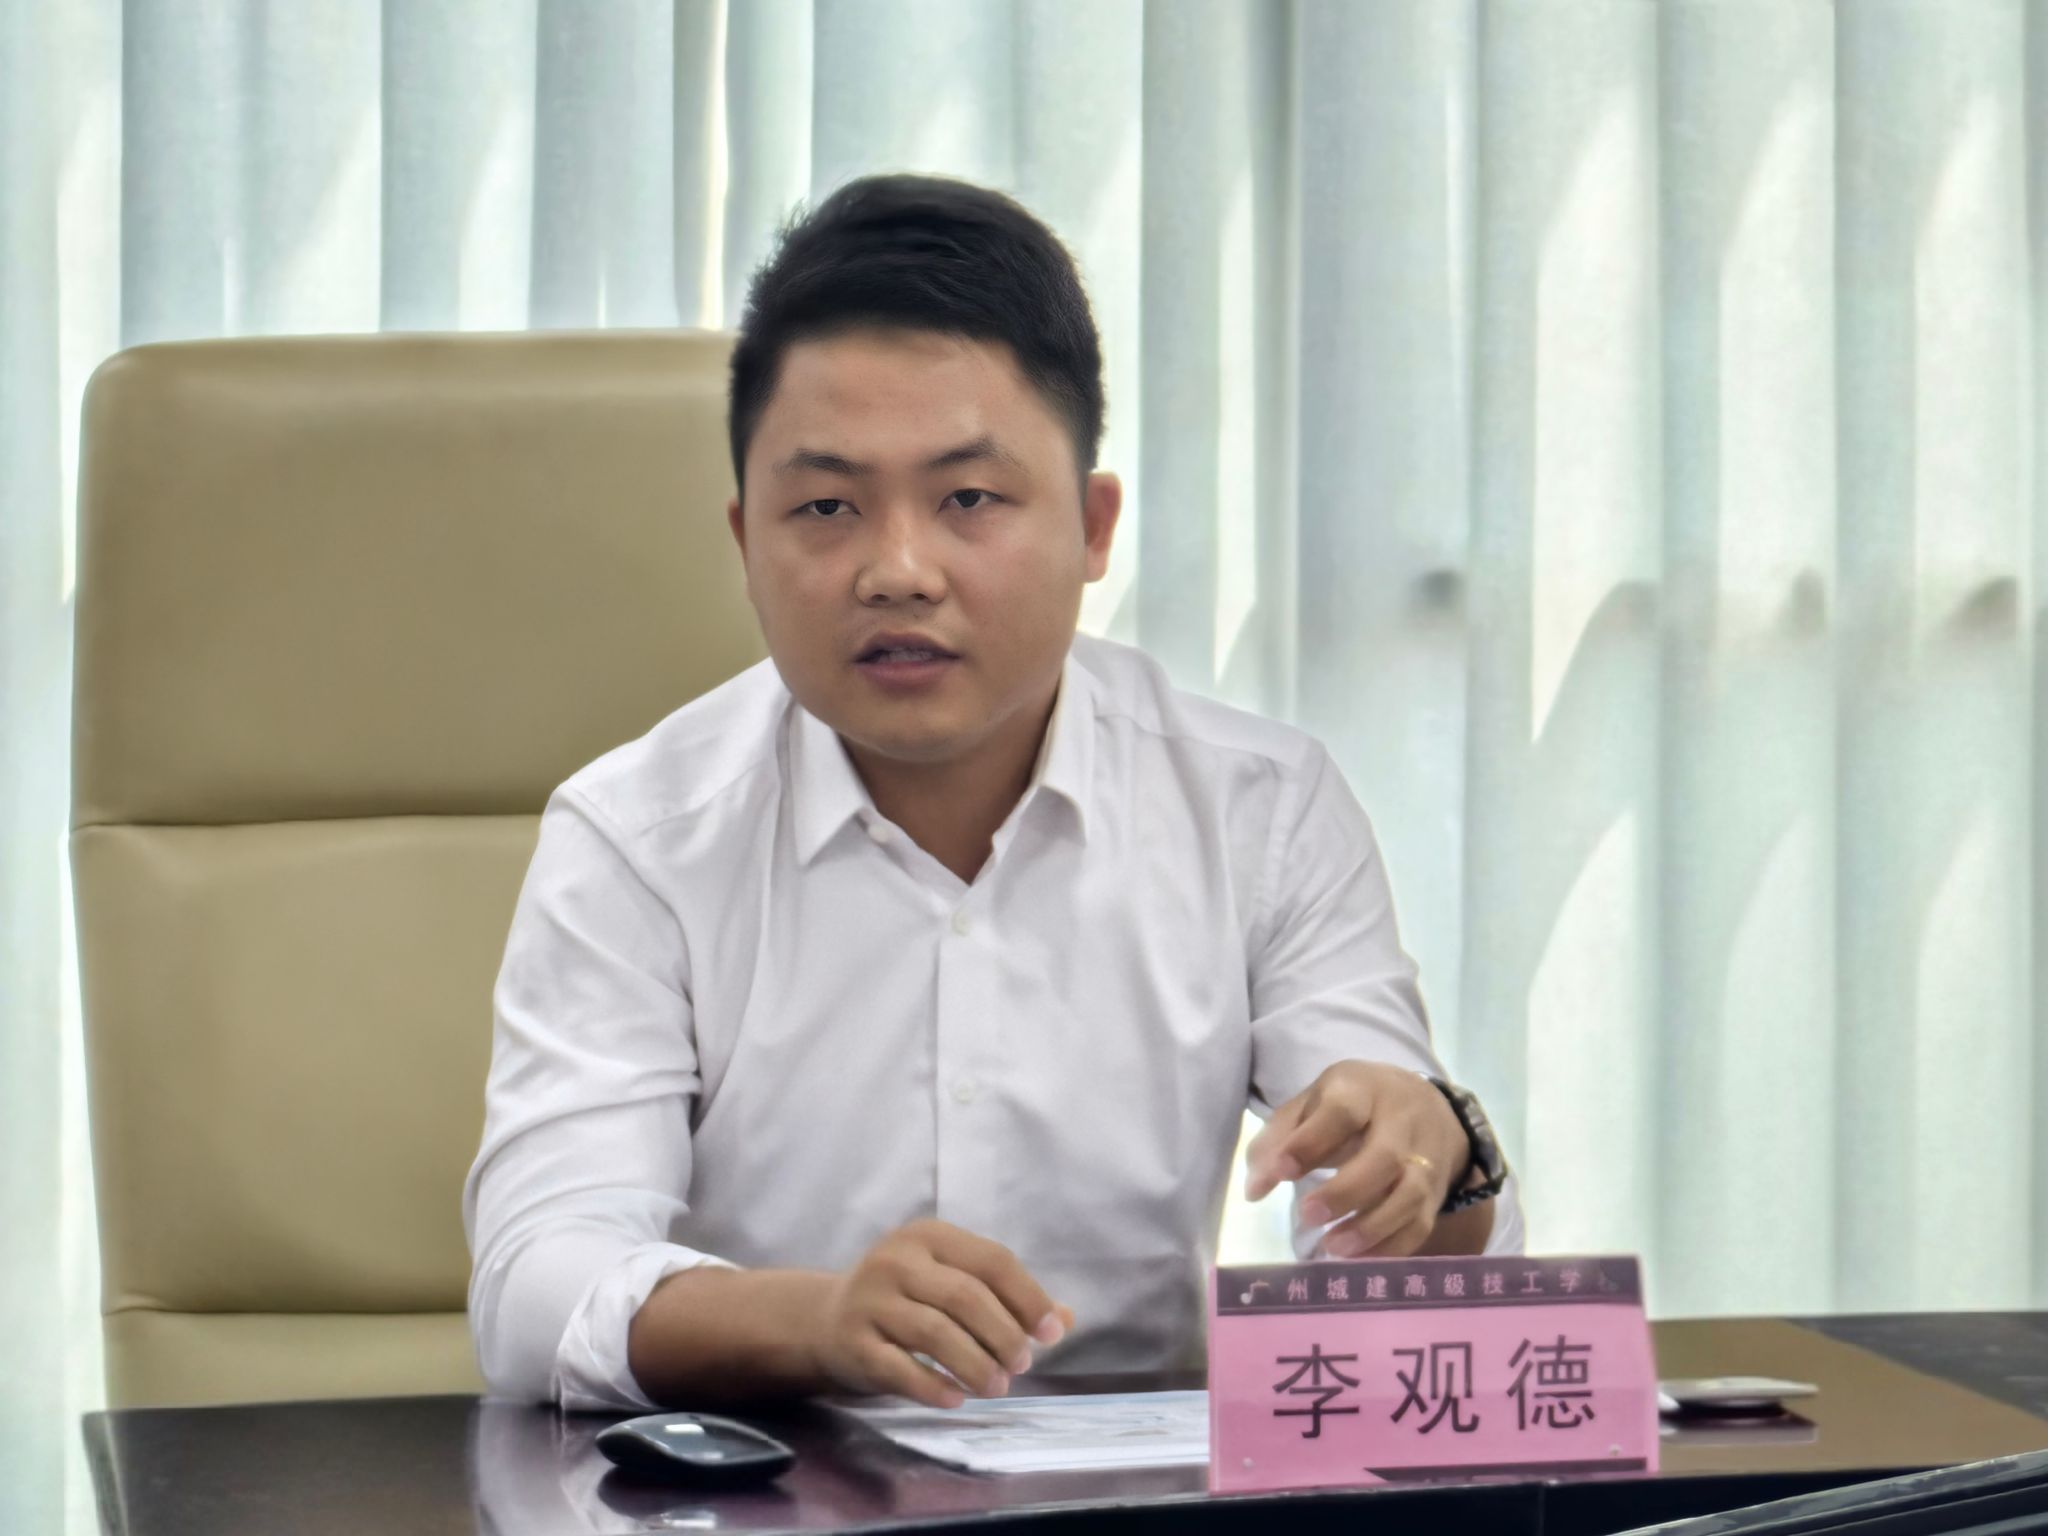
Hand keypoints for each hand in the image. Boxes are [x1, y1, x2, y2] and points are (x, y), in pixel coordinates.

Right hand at [804, 1219, 1074, 1408]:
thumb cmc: (907, 1299)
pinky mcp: (853, 1343)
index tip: (1052, 1333)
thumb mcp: (951, 1282)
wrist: (827, 1321)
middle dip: (1004, 1335)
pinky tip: (957, 1397)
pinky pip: (900, 1369)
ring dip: (976, 1364)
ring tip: (999, 1387)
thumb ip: (1006, 1297)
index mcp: (929, 1236)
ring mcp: (870, 1300)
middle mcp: (896, 1260)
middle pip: (966, 1296)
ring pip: (935, 1333)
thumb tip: (1065, 1320)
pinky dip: (934, 1386)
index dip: (1028, 1297)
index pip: (992, 1261)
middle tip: (1023, 1364)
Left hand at [1243, 1062, 1470, 1258]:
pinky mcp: (1434, 1194)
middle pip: (1384, 1157)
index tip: (1282, 1172)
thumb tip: (1253, 1190)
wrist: (1428, 1108)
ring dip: (1371, 1227)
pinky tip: (1359, 1260)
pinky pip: (1420, 1224)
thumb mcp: (1313, 1103)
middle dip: (1345, 1192)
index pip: (1341, 1112)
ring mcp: (1425, 1160)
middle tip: (1307, 1215)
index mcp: (1363, 1090)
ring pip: (1409, 1195)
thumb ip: (1278, 1139)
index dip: (1310, 1142)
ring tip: (1332, 1247)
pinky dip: (1391, 1247)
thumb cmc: (1355, 1105)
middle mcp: (1401, 1123)